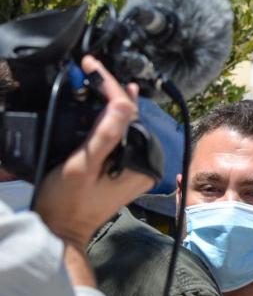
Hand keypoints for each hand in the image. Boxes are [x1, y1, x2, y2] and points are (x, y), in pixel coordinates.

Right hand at [34, 56, 153, 251]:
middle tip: (94, 69)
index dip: (111, 87)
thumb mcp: (84, 165)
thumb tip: (123, 103)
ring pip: (128, 126)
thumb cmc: (67, 202)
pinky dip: (113, 120)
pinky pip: (123, 138)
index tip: (94, 66)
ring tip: (101, 79)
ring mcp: (137, 168)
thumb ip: (105, 135)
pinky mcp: (126, 170)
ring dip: (114, 103)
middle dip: (114, 92)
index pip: (131, 115)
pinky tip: (109, 105)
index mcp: (142, 164)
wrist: (61, 229)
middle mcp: (146, 165)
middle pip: (132, 118)